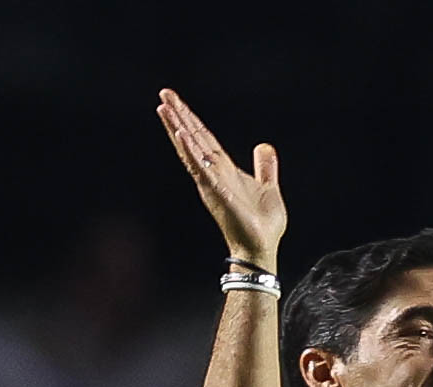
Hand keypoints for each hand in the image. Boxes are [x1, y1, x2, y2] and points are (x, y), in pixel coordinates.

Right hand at [156, 88, 285, 269]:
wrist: (263, 247)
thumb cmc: (263, 224)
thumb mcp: (267, 187)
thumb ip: (264, 167)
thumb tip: (264, 146)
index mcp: (224, 170)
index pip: (204, 138)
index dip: (191, 119)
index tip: (177, 100)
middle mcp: (213, 173)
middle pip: (192, 138)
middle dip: (179, 116)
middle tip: (164, 93)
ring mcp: (212, 182)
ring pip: (191, 149)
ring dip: (177, 128)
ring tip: (164, 107)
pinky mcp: (216, 192)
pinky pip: (200, 168)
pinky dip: (190, 151)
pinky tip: (180, 134)